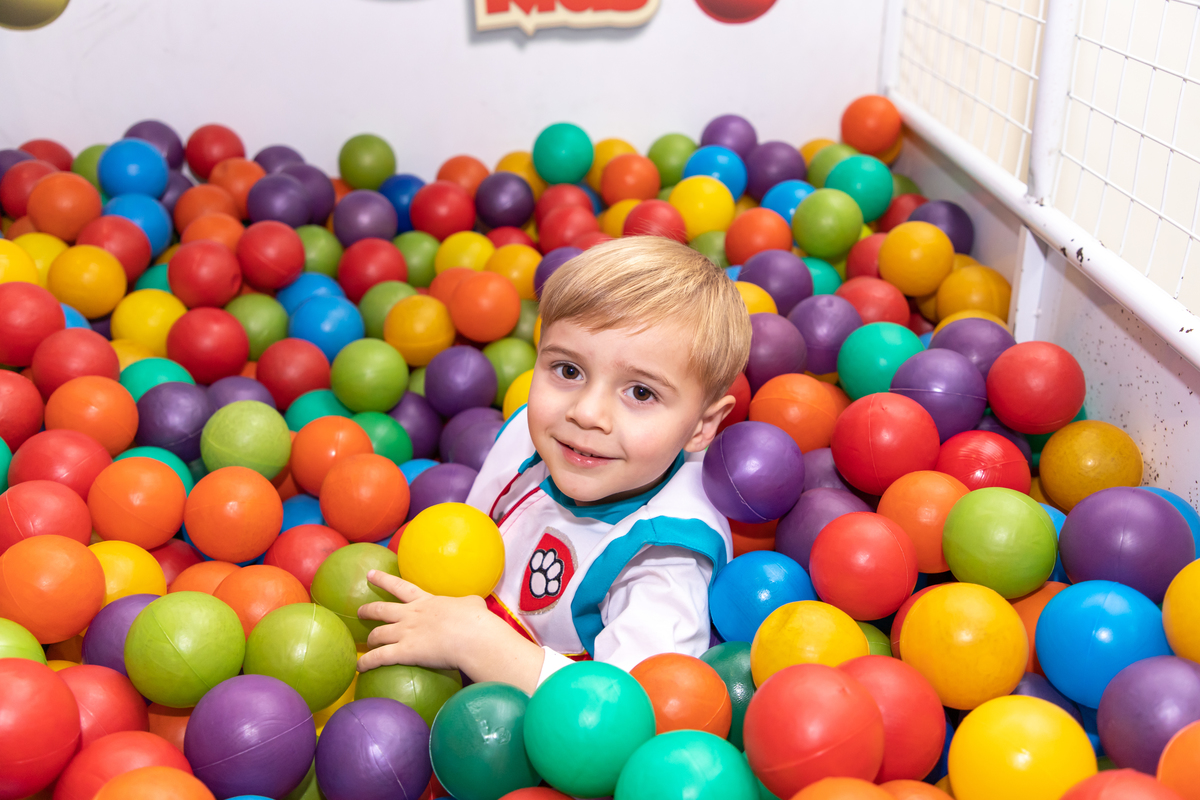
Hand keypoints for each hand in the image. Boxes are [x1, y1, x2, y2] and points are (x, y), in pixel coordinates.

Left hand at [355, 570, 548, 693]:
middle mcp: (411, 615)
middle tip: (359, 611)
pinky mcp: (404, 651)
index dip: (383, 579)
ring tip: (365, 643)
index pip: (400, 587)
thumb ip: (467, 602)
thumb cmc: (475, 620)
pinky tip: (358, 667)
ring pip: (378, 634)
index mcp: (426, 601)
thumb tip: (472, 603)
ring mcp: (406, 632)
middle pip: (382, 610)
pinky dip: (366, 662)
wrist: (472, 635)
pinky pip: (379, 657)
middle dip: (368, 610)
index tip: (369, 574)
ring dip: (370, 639)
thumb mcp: (472, 603)